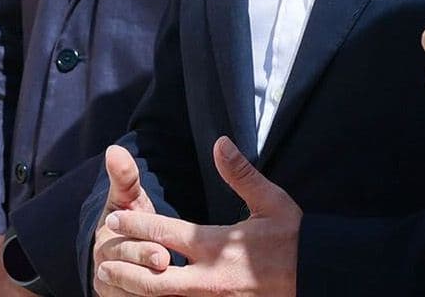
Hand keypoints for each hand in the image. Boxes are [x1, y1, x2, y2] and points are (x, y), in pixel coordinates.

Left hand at [94, 138, 299, 296]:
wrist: (321, 278)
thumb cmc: (295, 239)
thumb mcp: (272, 201)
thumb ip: (241, 174)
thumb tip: (220, 143)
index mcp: (219, 245)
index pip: (167, 234)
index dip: (136, 226)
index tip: (114, 219)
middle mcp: (212, 278)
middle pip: (156, 278)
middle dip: (126, 270)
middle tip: (103, 262)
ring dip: (139, 292)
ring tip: (115, 285)